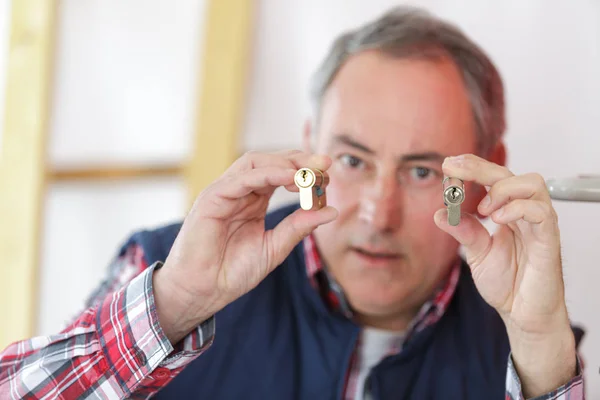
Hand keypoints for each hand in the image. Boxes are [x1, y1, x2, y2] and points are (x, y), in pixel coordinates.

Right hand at [154, 150, 337, 343]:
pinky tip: (289, 178)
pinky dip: (267, 174)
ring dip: (285, 163)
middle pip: (270, 161)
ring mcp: (224, 192)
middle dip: (299, 159)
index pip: (280, 173)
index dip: (305, 170)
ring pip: (255, 162)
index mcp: (253, 200)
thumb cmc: (232, 271)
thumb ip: (299, 226)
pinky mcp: (211, 198)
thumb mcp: (275, 247)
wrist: (202, 291)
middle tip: (324, 164)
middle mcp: (239, 191)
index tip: (328, 173)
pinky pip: (241, 178)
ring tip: (308, 172)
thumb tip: (332, 211)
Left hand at [434, 154, 576, 396]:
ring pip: (532, 184)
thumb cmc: (507, 283)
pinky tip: (497, 221)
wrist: (523, 314)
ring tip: (483, 209)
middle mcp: (524, 213)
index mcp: (507, 212)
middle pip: (509, 174)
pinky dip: (517, 209)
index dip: (472, 167)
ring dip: (502, 189)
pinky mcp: (549, 239)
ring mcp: (538, 224)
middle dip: (479, 168)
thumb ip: (463, 231)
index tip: (447, 165)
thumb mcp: (476, 254)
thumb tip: (439, 212)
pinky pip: (541, 212)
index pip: (493, 178)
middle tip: (454, 170)